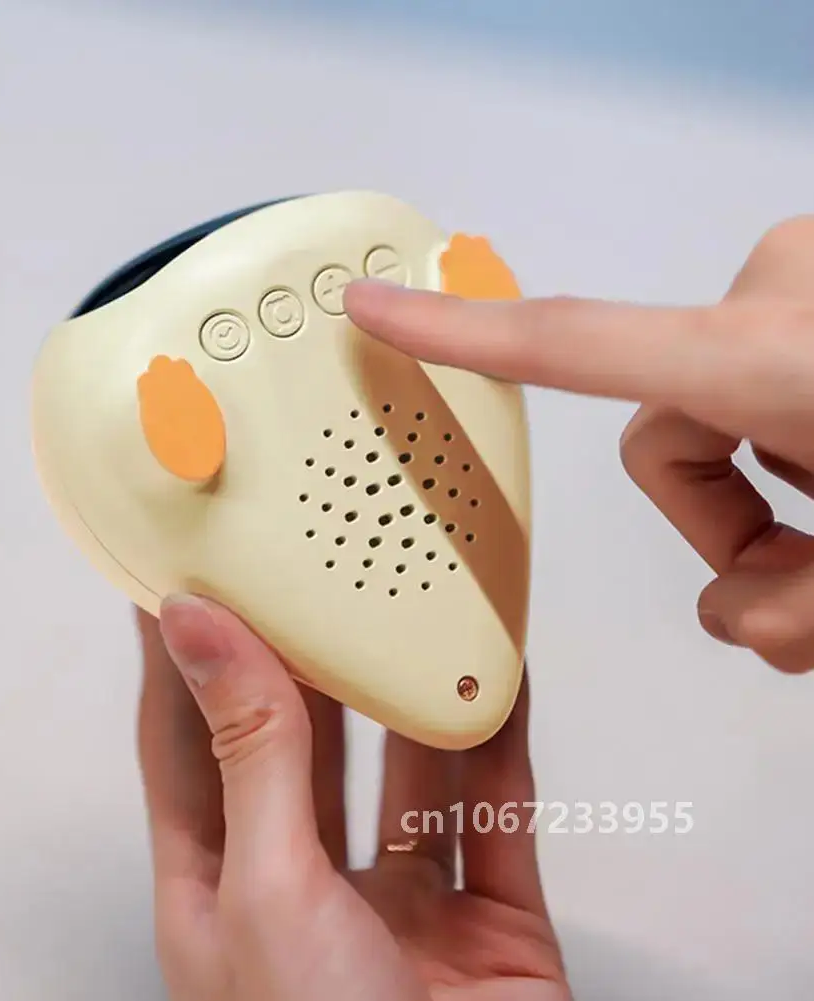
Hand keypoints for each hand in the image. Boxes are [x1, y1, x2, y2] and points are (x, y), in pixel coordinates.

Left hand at [137, 597, 568, 999]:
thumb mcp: (266, 888)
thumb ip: (247, 751)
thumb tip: (198, 631)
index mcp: (222, 890)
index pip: (185, 741)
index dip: (182, 656)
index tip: (184, 575)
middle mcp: (309, 887)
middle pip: (302, 742)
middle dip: (304, 656)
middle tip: (305, 567)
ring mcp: (404, 904)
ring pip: (406, 766)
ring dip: (410, 688)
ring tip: (404, 599)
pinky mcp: (493, 919)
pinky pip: (498, 807)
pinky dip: (500, 737)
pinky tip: (495, 673)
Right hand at [345, 216, 813, 672]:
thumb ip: (781, 608)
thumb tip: (736, 617)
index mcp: (775, 355)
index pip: (570, 342)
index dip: (451, 335)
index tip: (374, 309)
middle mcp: (779, 299)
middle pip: (662, 439)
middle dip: (714, 523)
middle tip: (799, 567)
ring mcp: (802, 293)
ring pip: (717, 419)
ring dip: (766, 502)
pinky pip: (763, 384)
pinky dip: (796, 456)